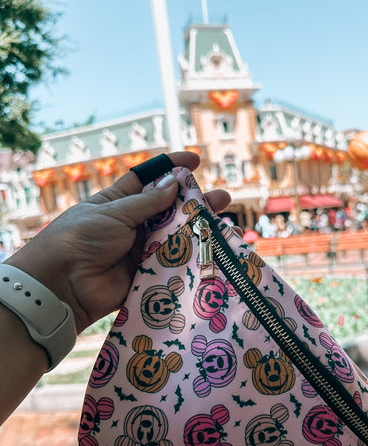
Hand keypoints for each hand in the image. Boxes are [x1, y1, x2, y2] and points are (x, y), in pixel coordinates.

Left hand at [7, 152, 231, 332]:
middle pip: (170, 211)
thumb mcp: (113, 212)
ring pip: (177, 239)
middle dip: (196, 204)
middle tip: (222, 199)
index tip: (195, 160)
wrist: (63, 284)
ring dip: (200, 232)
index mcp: (119, 203)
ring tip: (226, 228)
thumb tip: (174, 184)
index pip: (149, 180)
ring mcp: (141, 252)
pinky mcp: (147, 276)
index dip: (172, 168)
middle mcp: (133, 226)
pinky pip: (173, 266)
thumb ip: (147, 202)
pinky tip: (214, 254)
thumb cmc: (81, 239)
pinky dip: (193, 260)